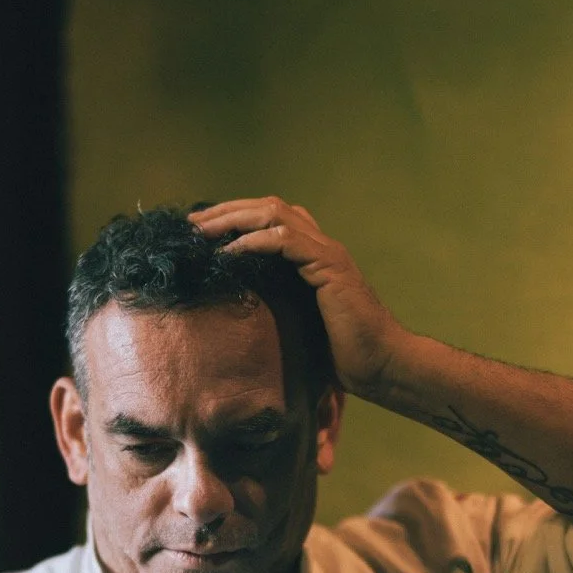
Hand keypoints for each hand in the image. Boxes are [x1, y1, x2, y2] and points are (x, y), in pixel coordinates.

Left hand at [188, 196, 410, 401]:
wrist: (382, 365)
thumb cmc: (344, 356)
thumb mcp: (300, 327)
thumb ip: (278, 309)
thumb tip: (240, 318)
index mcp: (314, 255)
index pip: (270, 220)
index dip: (234, 220)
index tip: (200, 234)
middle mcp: (321, 245)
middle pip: (267, 207)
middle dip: (225, 212)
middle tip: (190, 226)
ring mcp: (327, 252)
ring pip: (274, 214)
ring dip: (233, 219)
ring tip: (201, 233)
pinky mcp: (329, 266)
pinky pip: (284, 241)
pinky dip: (252, 243)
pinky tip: (227, 254)